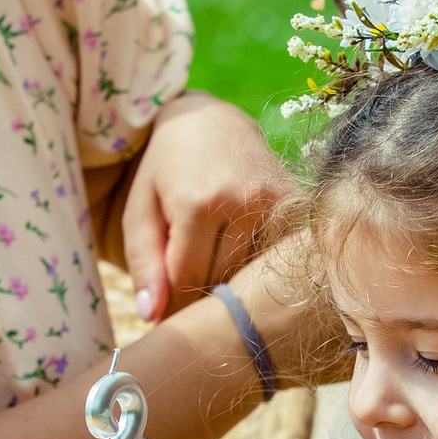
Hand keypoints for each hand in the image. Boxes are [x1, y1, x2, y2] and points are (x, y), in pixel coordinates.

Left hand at [121, 91, 292, 320]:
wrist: (211, 121)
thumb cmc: (166, 170)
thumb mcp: (141, 211)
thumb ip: (143, 263)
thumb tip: (152, 318)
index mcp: (198, 201)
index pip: (187, 279)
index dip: (173, 301)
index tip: (165, 308)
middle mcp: (243, 201)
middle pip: (222, 279)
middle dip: (200, 294)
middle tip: (188, 293)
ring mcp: (276, 201)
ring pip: (251, 274)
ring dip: (230, 282)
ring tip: (212, 272)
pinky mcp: (297, 204)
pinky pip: (275, 257)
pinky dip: (257, 266)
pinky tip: (240, 256)